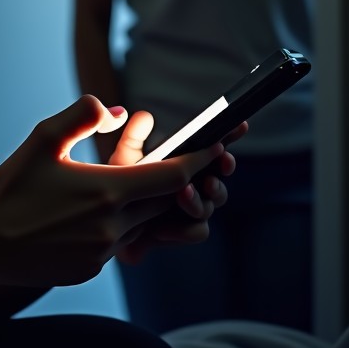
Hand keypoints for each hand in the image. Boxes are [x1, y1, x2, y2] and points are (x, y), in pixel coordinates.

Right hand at [0, 95, 224, 292]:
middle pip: (166, 201)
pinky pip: (121, 241)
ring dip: (148, 201)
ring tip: (131, 180)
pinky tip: (95, 208)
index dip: (200, 158)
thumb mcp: (42, 140)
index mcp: (106, 191)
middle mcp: (113, 226)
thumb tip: (118, 111)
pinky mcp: (92, 268)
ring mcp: (104, 251)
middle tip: (187, 160)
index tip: (219, 145)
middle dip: (181, 180)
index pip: (173, 175)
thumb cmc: (10, 189)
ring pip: (145, 223)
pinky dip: (121, 221)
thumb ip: (82, 116)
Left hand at [107, 110, 246, 263]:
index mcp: (187, 162)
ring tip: (183, 193)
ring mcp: (194, 209)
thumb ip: (134, 138)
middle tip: (216, 162)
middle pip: (221, 173)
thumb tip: (144, 115)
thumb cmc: (122, 186)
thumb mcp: (124, 159)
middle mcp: (197, 184)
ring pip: (211, 204)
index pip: (214, 147)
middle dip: (222, 170)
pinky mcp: (186, 231)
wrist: (110, 223)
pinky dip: (184, 228)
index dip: (230, 136)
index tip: (239, 125)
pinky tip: (163, 226)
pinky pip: (198, 230)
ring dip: (199, 199)